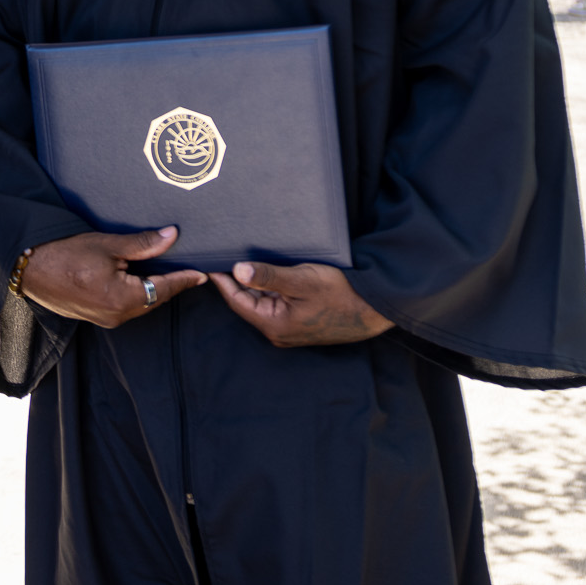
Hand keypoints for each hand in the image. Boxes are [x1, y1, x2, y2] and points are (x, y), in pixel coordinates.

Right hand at [19, 226, 206, 328]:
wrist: (30, 269)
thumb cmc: (65, 254)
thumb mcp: (108, 244)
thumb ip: (143, 244)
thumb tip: (172, 236)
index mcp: (123, 299)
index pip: (164, 289)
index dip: (184, 280)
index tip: (202, 274)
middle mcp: (117, 315)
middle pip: (154, 299)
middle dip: (171, 284)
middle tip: (188, 267)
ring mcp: (105, 319)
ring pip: (140, 304)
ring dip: (153, 288)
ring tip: (166, 270)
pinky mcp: (96, 317)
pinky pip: (126, 307)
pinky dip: (136, 293)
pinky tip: (138, 277)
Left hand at [211, 262, 393, 347]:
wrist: (375, 309)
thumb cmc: (341, 294)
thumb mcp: (302, 280)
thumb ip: (269, 276)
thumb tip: (237, 270)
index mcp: (273, 325)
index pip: (236, 300)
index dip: (222, 279)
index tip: (209, 260)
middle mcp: (278, 331)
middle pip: (248, 301)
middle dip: (237, 279)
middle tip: (224, 253)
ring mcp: (289, 328)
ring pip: (263, 301)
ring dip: (255, 282)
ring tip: (244, 257)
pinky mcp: (300, 321)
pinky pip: (277, 302)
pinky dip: (271, 287)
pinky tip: (271, 270)